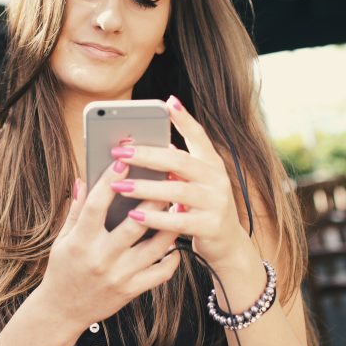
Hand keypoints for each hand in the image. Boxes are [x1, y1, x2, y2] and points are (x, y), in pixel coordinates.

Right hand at [37, 160, 180, 328]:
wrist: (63, 311)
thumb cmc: (63, 270)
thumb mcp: (63, 238)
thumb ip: (76, 210)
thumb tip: (83, 179)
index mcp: (81, 242)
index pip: (96, 205)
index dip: (109, 181)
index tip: (123, 162)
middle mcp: (102, 258)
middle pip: (134, 224)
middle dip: (153, 199)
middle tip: (166, 179)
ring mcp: (119, 276)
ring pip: (155, 247)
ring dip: (170, 225)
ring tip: (179, 206)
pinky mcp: (132, 290)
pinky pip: (161, 273)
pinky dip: (173, 258)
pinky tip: (175, 243)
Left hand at [109, 95, 250, 271]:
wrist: (227, 243)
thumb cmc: (201, 206)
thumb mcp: (194, 181)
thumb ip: (176, 165)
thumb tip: (142, 146)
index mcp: (211, 163)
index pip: (198, 135)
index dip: (184, 119)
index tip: (168, 102)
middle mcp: (217, 179)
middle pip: (179, 161)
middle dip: (146, 155)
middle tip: (119, 152)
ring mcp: (216, 202)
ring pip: (176, 190)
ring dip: (144, 187)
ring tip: (118, 185)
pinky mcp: (210, 226)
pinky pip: (177, 220)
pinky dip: (154, 218)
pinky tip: (133, 215)